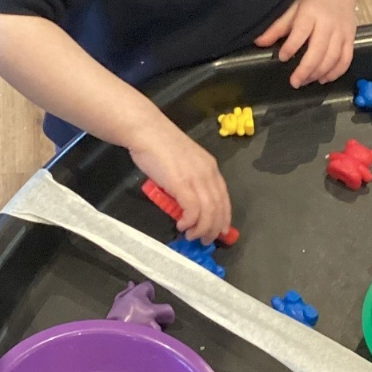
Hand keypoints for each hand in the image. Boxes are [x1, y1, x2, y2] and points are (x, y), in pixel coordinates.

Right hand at [128, 118, 231, 243]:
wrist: (147, 131)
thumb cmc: (159, 145)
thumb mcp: (183, 162)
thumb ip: (189, 179)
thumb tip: (187, 200)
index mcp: (210, 167)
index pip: (224, 197)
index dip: (224, 217)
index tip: (220, 231)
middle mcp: (207, 173)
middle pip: (219, 207)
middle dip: (214, 228)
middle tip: (205, 240)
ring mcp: (196, 178)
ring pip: (209, 212)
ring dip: (202, 229)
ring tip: (191, 235)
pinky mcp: (182, 183)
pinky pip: (193, 210)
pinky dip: (190, 222)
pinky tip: (181, 224)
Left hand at [254, 0, 356, 88]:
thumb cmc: (314, 2)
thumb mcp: (293, 10)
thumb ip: (277, 28)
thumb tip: (258, 42)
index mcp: (310, 13)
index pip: (300, 32)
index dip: (291, 47)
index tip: (282, 58)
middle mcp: (328, 23)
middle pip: (319, 50)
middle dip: (306, 69)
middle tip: (294, 82)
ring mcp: (341, 32)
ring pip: (332, 58)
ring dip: (319, 73)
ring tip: (306, 81)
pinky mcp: (351, 38)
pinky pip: (345, 59)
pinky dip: (336, 72)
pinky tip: (324, 79)